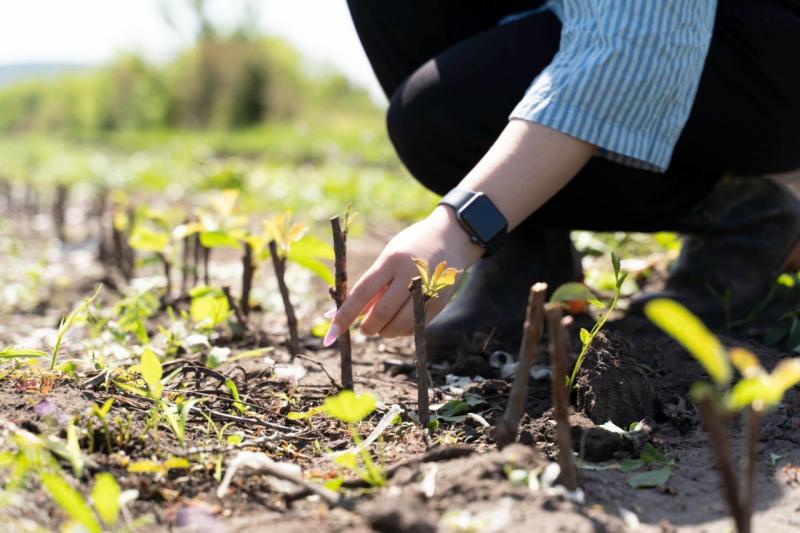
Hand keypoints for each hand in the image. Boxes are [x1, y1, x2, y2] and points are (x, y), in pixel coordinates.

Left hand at [323, 205, 483, 344]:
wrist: (452, 238)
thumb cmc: (410, 247)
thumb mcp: (388, 258)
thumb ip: (369, 287)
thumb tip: (340, 314)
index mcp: (392, 260)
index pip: (363, 292)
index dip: (345, 314)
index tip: (332, 331)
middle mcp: (411, 274)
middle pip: (382, 313)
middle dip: (367, 327)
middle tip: (363, 329)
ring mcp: (428, 290)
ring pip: (400, 325)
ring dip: (384, 331)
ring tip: (380, 326)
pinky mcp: (440, 302)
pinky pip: (415, 326)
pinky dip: (401, 330)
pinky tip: (398, 323)